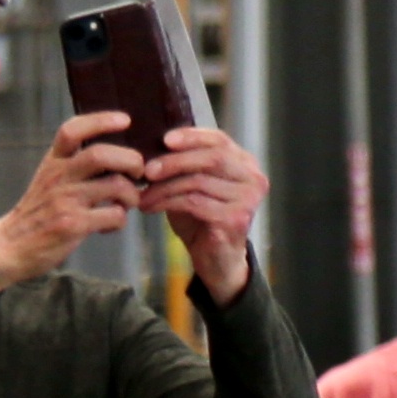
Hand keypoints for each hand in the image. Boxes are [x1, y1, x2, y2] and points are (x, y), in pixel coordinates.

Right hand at [0, 113, 147, 288]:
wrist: (10, 247)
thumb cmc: (37, 213)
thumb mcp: (47, 180)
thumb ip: (73, 165)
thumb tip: (116, 156)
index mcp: (52, 162)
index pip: (72, 130)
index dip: (101, 120)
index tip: (125, 120)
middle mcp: (58, 177)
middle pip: (101, 154)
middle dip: (130, 160)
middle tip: (138, 172)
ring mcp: (65, 201)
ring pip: (116, 186)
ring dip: (131, 195)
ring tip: (126, 204)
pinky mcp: (73, 225)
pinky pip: (114, 215)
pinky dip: (120, 220)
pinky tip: (109, 225)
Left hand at [135, 125, 266, 300]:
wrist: (217, 260)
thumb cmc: (202, 219)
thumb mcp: (193, 186)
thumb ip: (184, 165)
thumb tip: (152, 145)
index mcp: (245, 163)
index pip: (220, 140)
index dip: (192, 136)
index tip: (165, 139)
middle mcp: (253, 178)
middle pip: (212, 158)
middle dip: (175, 161)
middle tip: (147, 170)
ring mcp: (248, 199)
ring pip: (199, 182)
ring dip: (164, 187)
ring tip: (143, 195)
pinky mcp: (236, 219)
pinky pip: (195, 203)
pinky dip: (167, 203)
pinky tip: (150, 207)